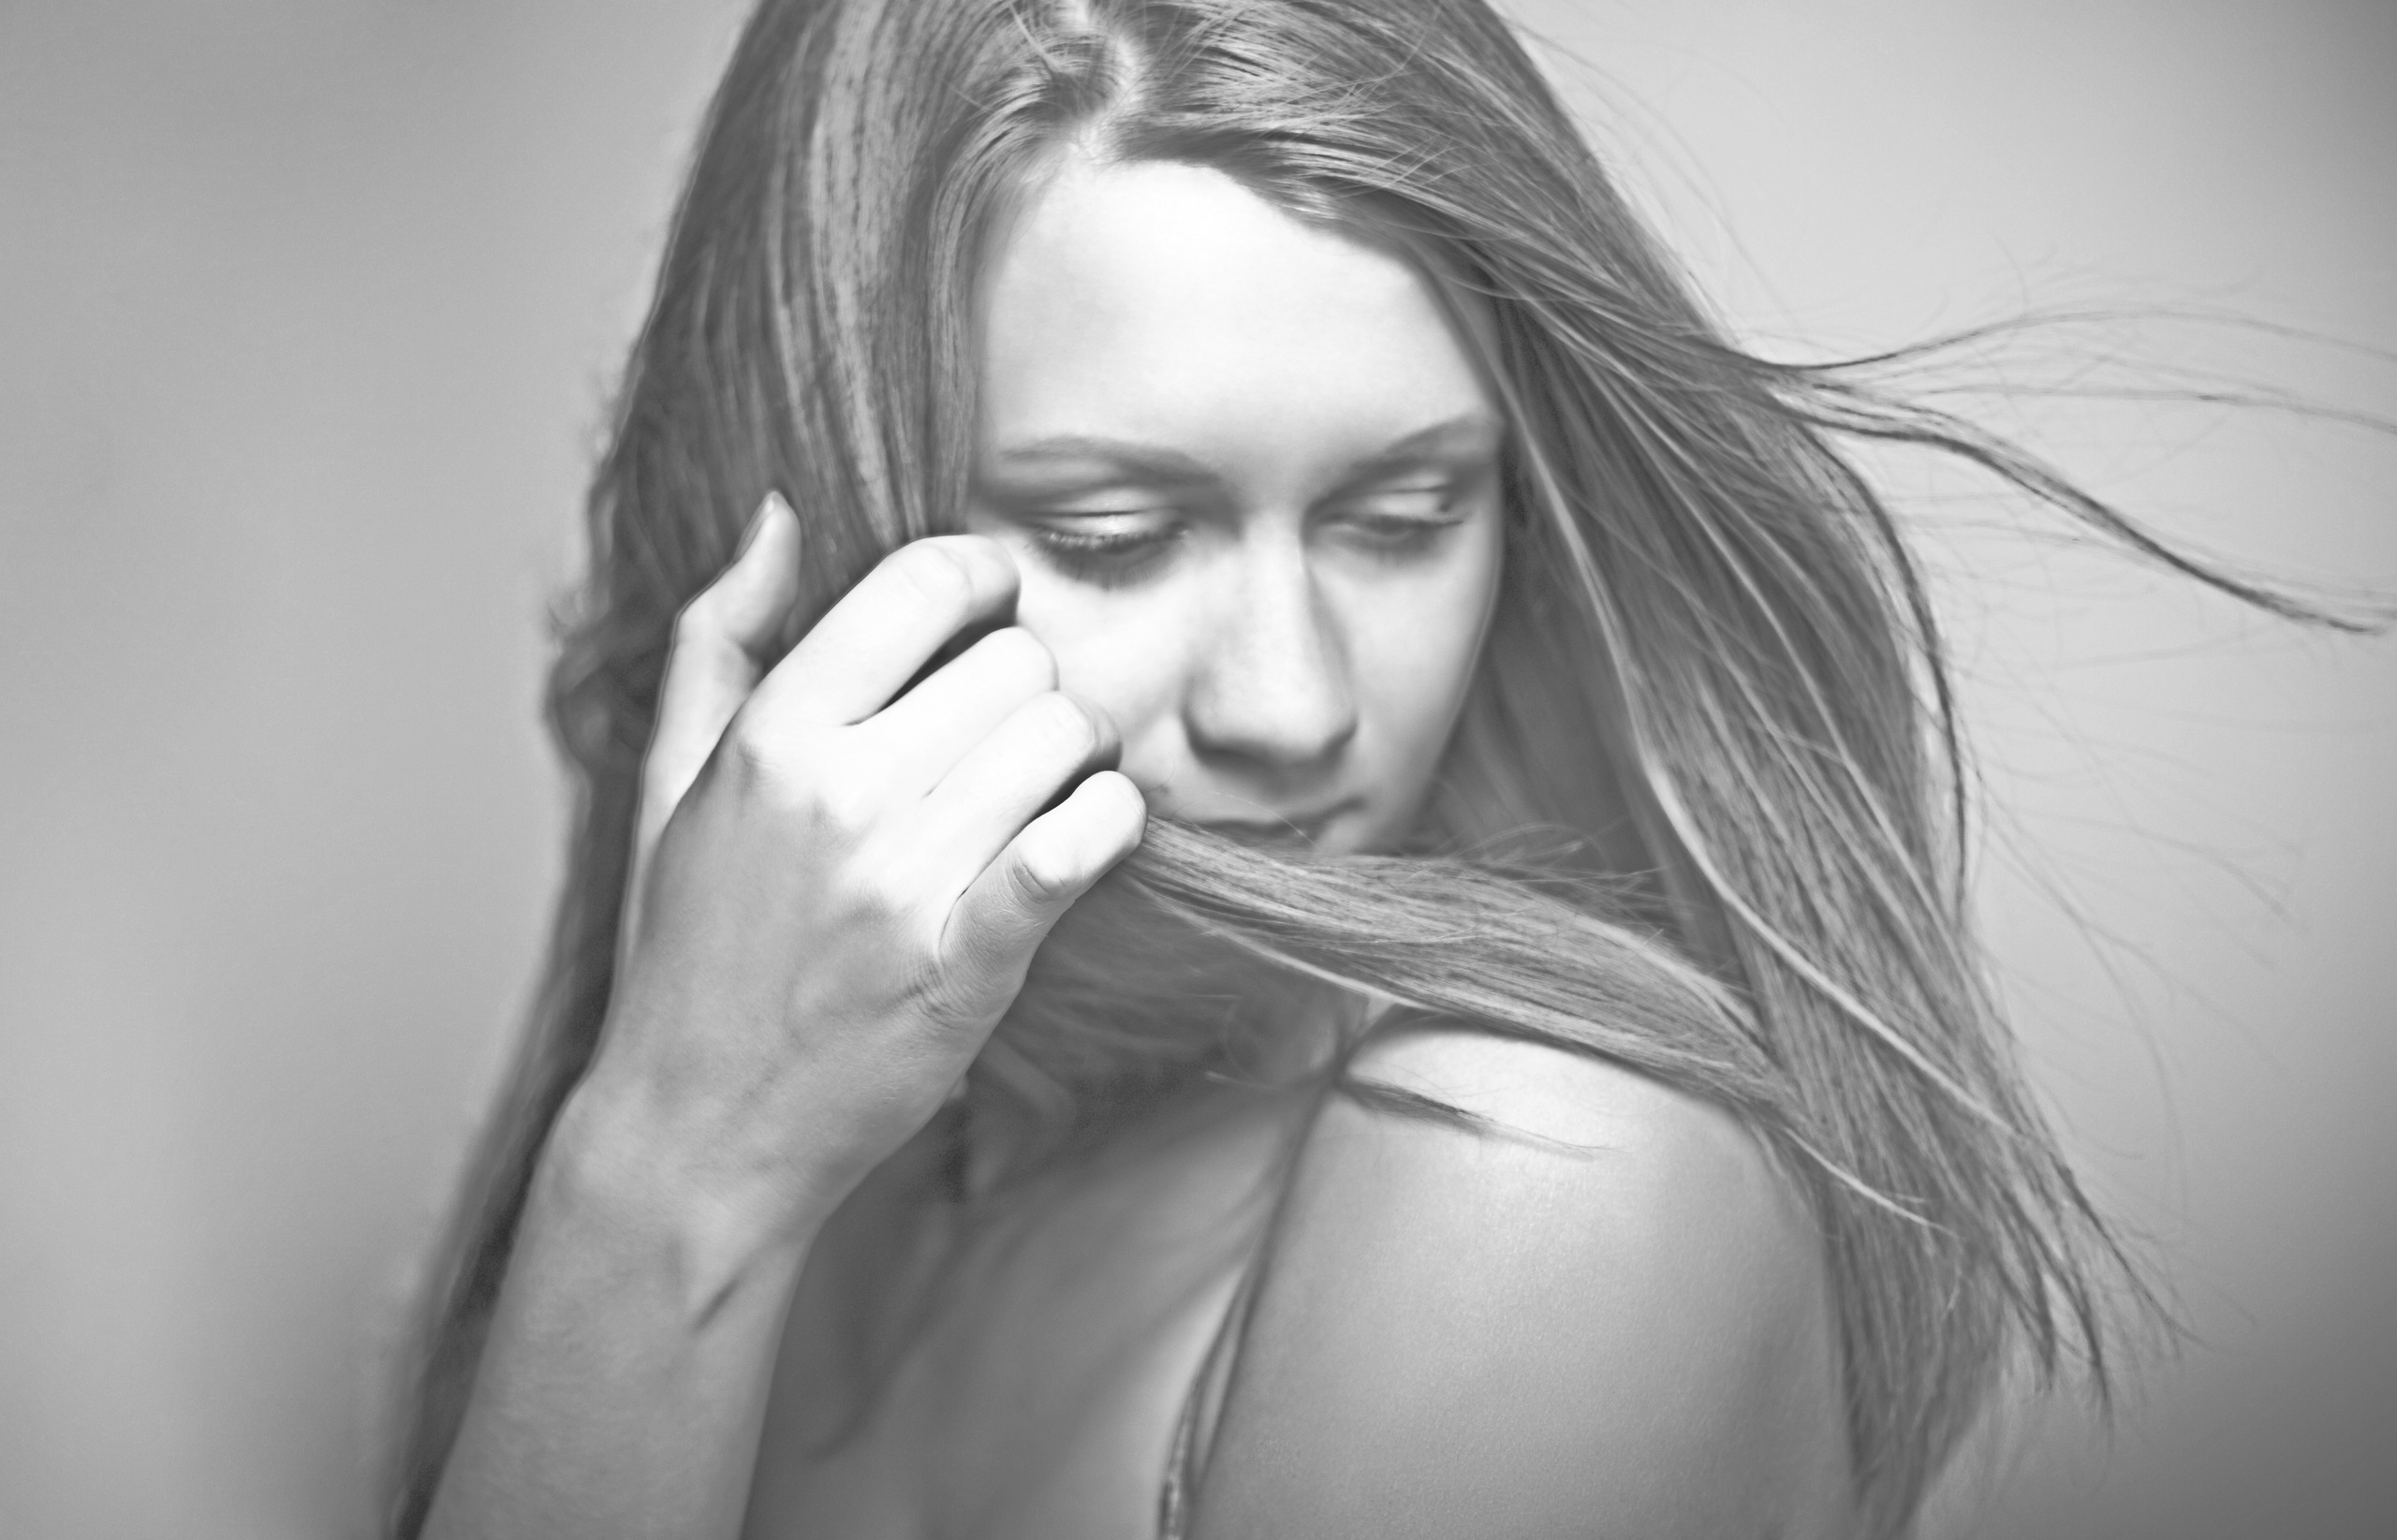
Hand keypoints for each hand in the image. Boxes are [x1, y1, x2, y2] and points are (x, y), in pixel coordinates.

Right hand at [575, 494, 1146, 1242]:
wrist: (695, 1132)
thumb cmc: (689, 949)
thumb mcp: (669, 782)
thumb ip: (718, 637)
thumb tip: (778, 512)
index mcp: (768, 738)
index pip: (919, 584)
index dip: (982, 577)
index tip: (990, 607)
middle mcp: (838, 797)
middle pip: (1015, 662)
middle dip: (1032, 682)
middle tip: (1013, 728)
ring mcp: (905, 884)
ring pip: (1062, 739)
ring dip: (1078, 754)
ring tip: (1046, 788)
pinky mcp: (967, 966)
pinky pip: (1077, 845)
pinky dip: (1106, 823)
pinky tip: (1089, 831)